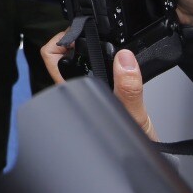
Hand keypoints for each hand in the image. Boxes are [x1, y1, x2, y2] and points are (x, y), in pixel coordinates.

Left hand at [41, 41, 156, 140]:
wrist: (141, 160)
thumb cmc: (129, 146)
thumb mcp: (133, 115)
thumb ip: (128, 88)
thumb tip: (124, 59)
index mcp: (73, 94)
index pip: (51, 59)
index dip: (59, 41)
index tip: (77, 33)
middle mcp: (75, 91)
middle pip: (62, 55)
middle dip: (75, 40)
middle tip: (94, 32)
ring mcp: (85, 92)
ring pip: (78, 61)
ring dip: (89, 50)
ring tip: (105, 43)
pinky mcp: (99, 92)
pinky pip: (94, 68)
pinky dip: (102, 58)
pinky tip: (115, 60)